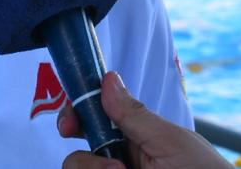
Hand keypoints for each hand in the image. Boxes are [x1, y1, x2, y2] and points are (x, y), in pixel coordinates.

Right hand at [59, 71, 229, 168]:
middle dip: (82, 160)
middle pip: (78, 157)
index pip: (95, 122)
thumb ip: (135, 115)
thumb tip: (108, 79)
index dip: (77, 117)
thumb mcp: (170, 141)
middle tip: (107, 166)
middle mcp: (120, 163)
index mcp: (135, 139)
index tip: (69, 125)